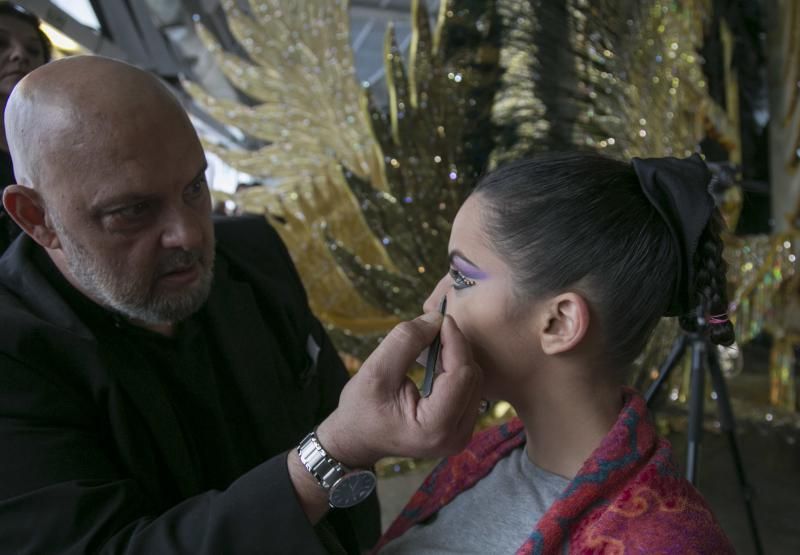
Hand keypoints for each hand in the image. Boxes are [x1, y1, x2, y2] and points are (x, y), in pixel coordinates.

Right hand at [317, 312, 483, 467]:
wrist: (357, 439)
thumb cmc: (360, 410)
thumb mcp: (375, 371)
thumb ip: (406, 342)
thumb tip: (438, 319)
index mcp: (436, 428)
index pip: (461, 374)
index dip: (454, 341)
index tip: (440, 318)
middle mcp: (456, 436)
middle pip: (471, 376)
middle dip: (454, 347)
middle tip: (430, 329)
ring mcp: (462, 434)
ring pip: (473, 380)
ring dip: (455, 356)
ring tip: (429, 346)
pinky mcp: (461, 426)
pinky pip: (468, 388)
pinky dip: (454, 368)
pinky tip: (435, 360)